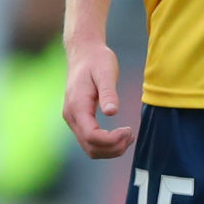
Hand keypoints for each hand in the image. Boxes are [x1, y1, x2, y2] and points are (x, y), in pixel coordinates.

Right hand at [62, 41, 136, 159]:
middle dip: (113, 148)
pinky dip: (107, 145)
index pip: (91, 136)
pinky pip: (91, 142)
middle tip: (131, 134)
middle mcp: (71, 117)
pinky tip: (121, 136)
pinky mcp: (79, 120)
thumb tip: (112, 112)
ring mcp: (73, 120)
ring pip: (90, 149)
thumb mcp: (106, 72)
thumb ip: (108, 93)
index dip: (111, 140)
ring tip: (129, 136)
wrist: (84, 54)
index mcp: (77, 107)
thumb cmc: (97, 60)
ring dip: (111, 149)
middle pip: (91, 148)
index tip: (128, 130)